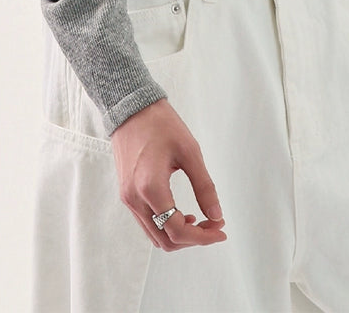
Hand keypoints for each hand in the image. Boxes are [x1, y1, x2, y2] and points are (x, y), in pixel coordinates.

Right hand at [111, 98, 226, 250]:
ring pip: (155, 235)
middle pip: (165, 241)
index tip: (221, 229)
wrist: (131, 107)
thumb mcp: (190, 151)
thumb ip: (204, 186)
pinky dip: (165, 225)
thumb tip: (217, 215)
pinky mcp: (127, 194)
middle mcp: (135, 199)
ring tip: (200, 220)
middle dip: (193, 238)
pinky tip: (181, 212)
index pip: (177, 230)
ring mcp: (128, 198)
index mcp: (151, 188)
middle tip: (214, 225)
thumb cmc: (161, 124)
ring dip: (179, 234)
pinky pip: (147, 222)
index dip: (203, 237)